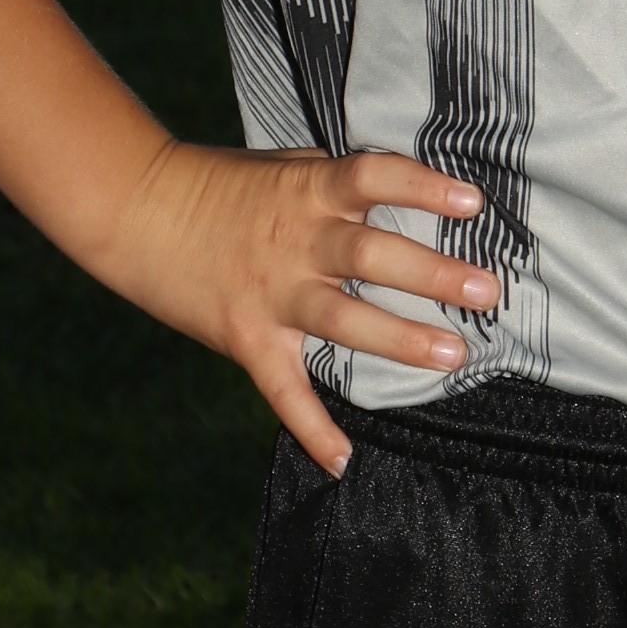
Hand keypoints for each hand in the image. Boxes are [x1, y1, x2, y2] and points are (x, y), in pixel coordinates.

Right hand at [98, 141, 498, 473]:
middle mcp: (295, 242)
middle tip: (487, 292)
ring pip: (343, 318)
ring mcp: (271, 292)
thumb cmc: (220, 184)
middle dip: (433, 275)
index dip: (424, 188)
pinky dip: (311, 428)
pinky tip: (343, 461)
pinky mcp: (245, 336)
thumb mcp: (284, 166)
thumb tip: (400, 187)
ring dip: (400, 339)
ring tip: (453, 354)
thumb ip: (337, 181)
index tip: (474, 204)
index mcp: (308, 190)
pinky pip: (283, 390)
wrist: (138, 208)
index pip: (374, 178)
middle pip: (371, 255)